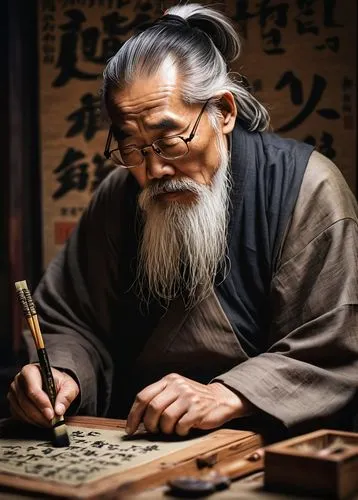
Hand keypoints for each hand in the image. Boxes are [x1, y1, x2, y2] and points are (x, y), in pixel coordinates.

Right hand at [7, 364, 78, 426]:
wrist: (52, 384)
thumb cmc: (59, 382)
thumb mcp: (69, 386)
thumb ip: (66, 396)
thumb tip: (59, 410)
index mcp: (30, 371)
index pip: (33, 390)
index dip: (42, 403)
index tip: (51, 414)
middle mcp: (18, 381)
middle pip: (26, 402)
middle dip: (40, 415)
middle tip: (52, 422)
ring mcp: (13, 393)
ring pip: (22, 411)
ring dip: (36, 420)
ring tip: (49, 423)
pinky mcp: (13, 404)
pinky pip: (19, 416)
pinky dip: (31, 421)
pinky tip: (42, 421)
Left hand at [126, 373, 251, 435]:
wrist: (220, 399)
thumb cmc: (192, 400)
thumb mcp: (174, 392)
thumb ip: (158, 399)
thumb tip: (136, 421)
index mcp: (168, 380)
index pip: (143, 396)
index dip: (134, 415)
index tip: (130, 429)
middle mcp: (178, 385)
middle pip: (152, 408)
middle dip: (149, 425)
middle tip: (154, 431)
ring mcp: (189, 396)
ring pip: (166, 418)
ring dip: (165, 430)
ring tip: (171, 429)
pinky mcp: (198, 409)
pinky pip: (180, 426)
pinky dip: (179, 432)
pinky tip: (184, 428)